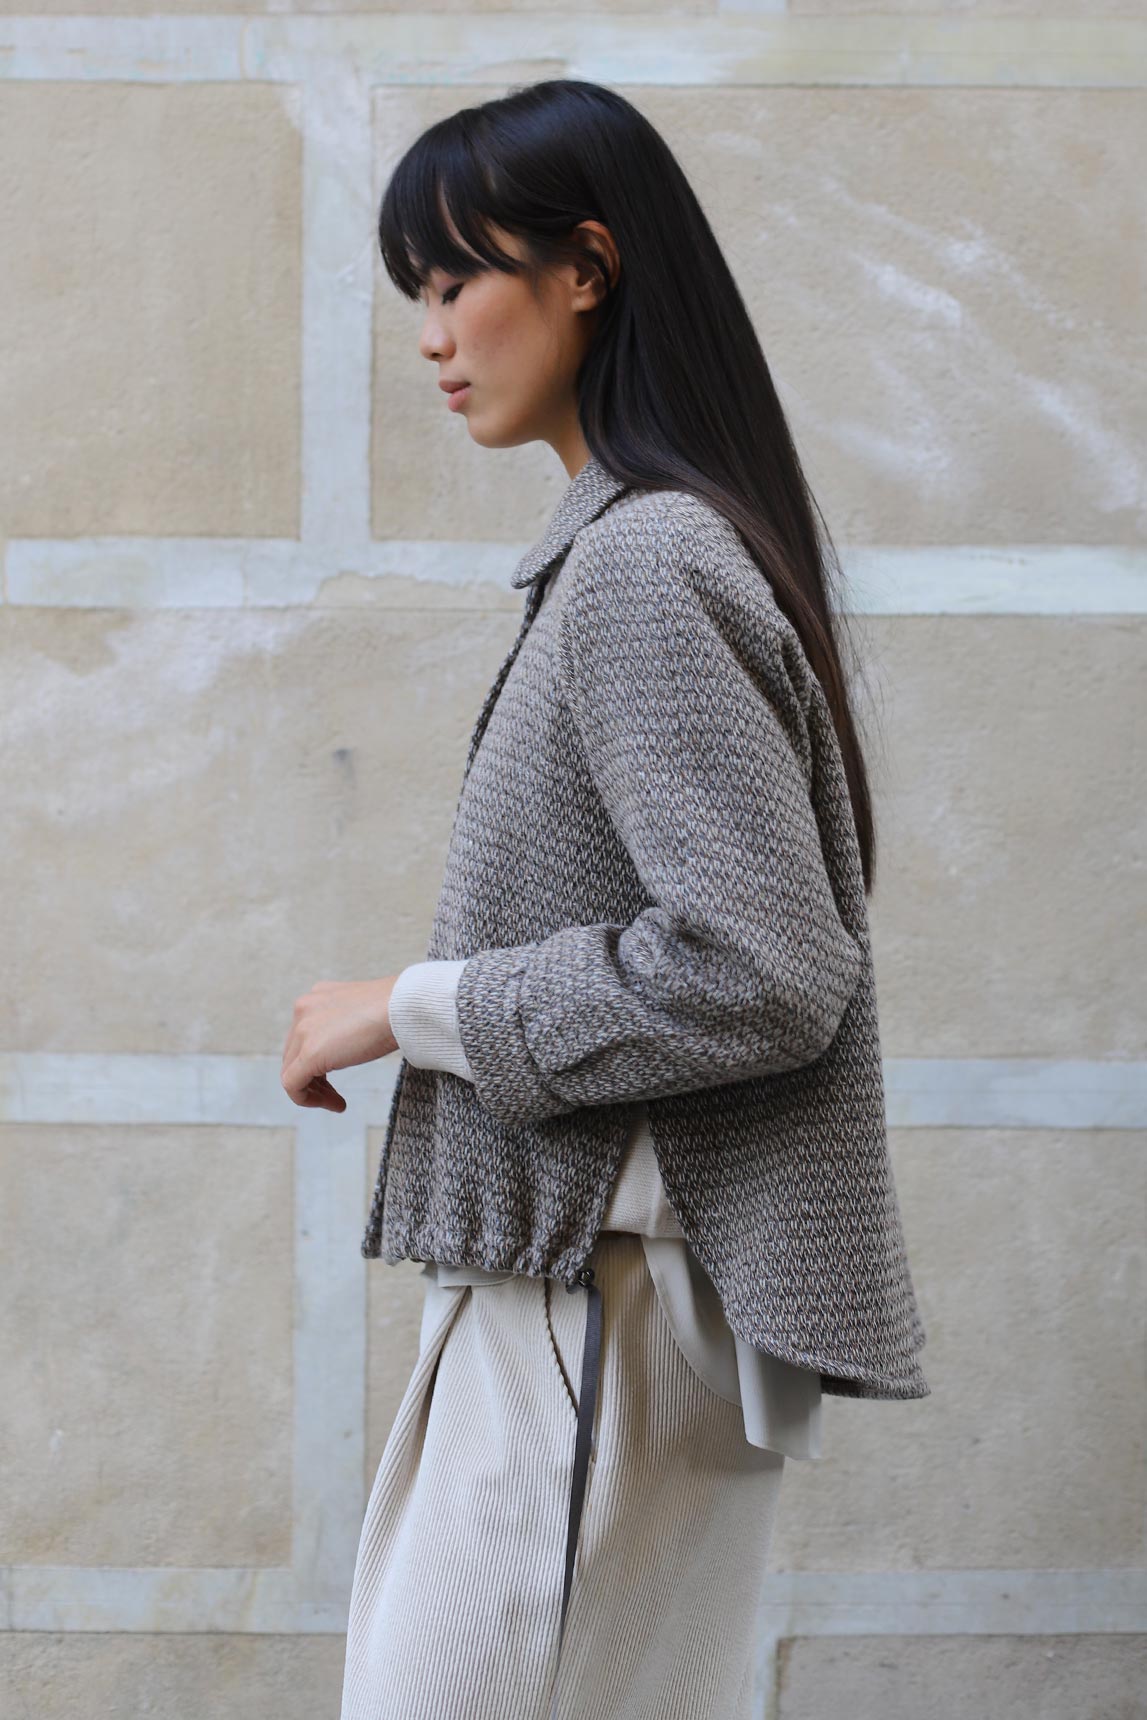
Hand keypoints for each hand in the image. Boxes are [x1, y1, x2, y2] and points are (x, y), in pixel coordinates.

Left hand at [281, 977, 399, 1111]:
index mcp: (317, 997)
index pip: (303, 1036)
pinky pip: (293, 1085)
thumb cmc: (397, 1009)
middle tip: (335, 1094)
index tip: (335, 1076)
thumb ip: (346, 1024)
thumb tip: (349, 1044)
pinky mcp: (309, 1054)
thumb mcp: (363, 1012)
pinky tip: (336, 1104)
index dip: (316, 1060)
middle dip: (314, 1078)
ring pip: (291, 1071)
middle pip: (294, 1054)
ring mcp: (303, 1030)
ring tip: (337, 1102)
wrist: (404, 1007)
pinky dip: (308, 1099)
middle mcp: (304, 1010)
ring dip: (313, 1091)